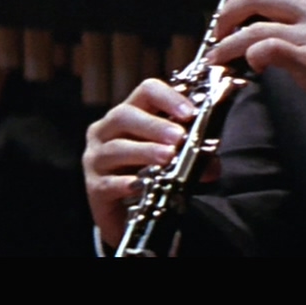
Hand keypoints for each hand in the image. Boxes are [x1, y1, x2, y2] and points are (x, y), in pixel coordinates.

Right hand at [83, 78, 206, 247]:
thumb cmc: (147, 173)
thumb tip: (212, 164)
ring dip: (144, 151)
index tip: (190, 112)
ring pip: (116, 148)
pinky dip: (125, 183)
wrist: (126, 214)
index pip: (146, 91)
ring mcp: (96, 158)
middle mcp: (107, 131)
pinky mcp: (93, 187)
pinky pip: (108, 182)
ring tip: (167, 158)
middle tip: (179, 138)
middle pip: (125, 115)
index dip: (168, 97)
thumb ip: (192, 155)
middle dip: (154, 125)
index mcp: (130, 114)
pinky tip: (140, 185)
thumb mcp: (170, 157)